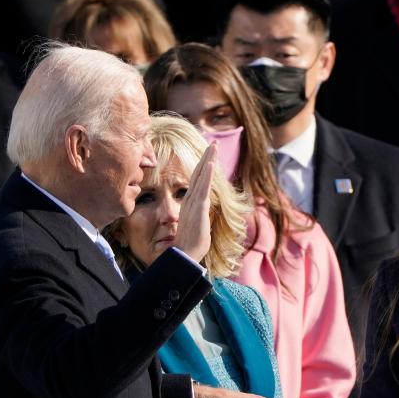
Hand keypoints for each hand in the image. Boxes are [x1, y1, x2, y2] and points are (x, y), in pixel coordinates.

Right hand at [173, 143, 214, 262]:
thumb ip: (200, 217)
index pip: (197, 181)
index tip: (209, 155)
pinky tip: (211, 164)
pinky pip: (202, 189)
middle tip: (213, 142)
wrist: (185, 255)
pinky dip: (206, 175)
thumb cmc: (191, 244)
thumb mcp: (198, 226)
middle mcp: (190, 200)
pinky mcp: (198, 209)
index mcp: (190, 203)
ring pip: (200, 177)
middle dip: (206, 157)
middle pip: (198, 173)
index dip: (203, 167)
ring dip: (208, 160)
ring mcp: (193, 203)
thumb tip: (204, 214)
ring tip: (214, 146)